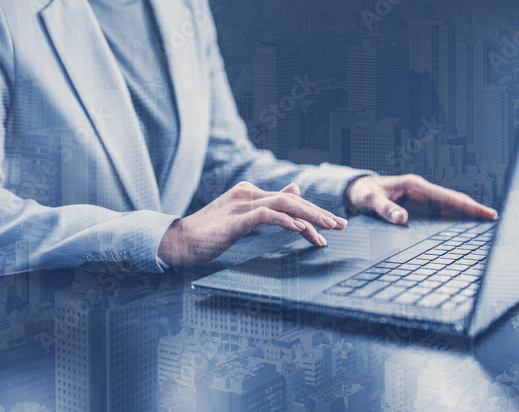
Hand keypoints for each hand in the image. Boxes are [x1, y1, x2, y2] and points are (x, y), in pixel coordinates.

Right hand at [158, 182, 346, 266]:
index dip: (313, 212)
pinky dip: (287, 221)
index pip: (288, 200)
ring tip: (328, 228)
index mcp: (250, 192)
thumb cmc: (209, 234)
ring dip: (310, 217)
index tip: (331, 226)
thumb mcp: (243, 218)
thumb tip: (295, 190)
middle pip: (292, 200)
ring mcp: (242, 204)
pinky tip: (302, 230)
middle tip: (341, 225)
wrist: (178, 242)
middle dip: (319, 213)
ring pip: (285, 205)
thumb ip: (268, 205)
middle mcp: (248, 193)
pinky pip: (268, 216)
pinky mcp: (237, 219)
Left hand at [345, 174, 497, 223]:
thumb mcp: (370, 201)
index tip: (486, 213)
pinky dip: (454, 218)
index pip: (447, 197)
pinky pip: (440, 212)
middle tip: (494, 220)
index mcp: (415, 186)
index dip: (468, 206)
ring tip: (485, 224)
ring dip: (466, 214)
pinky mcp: (418, 205)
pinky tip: (463, 227)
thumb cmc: (363, 193)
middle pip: (454, 200)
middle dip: (473, 209)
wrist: (356, 190)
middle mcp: (422, 190)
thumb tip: (402, 219)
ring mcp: (421, 197)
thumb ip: (385, 210)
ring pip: (449, 206)